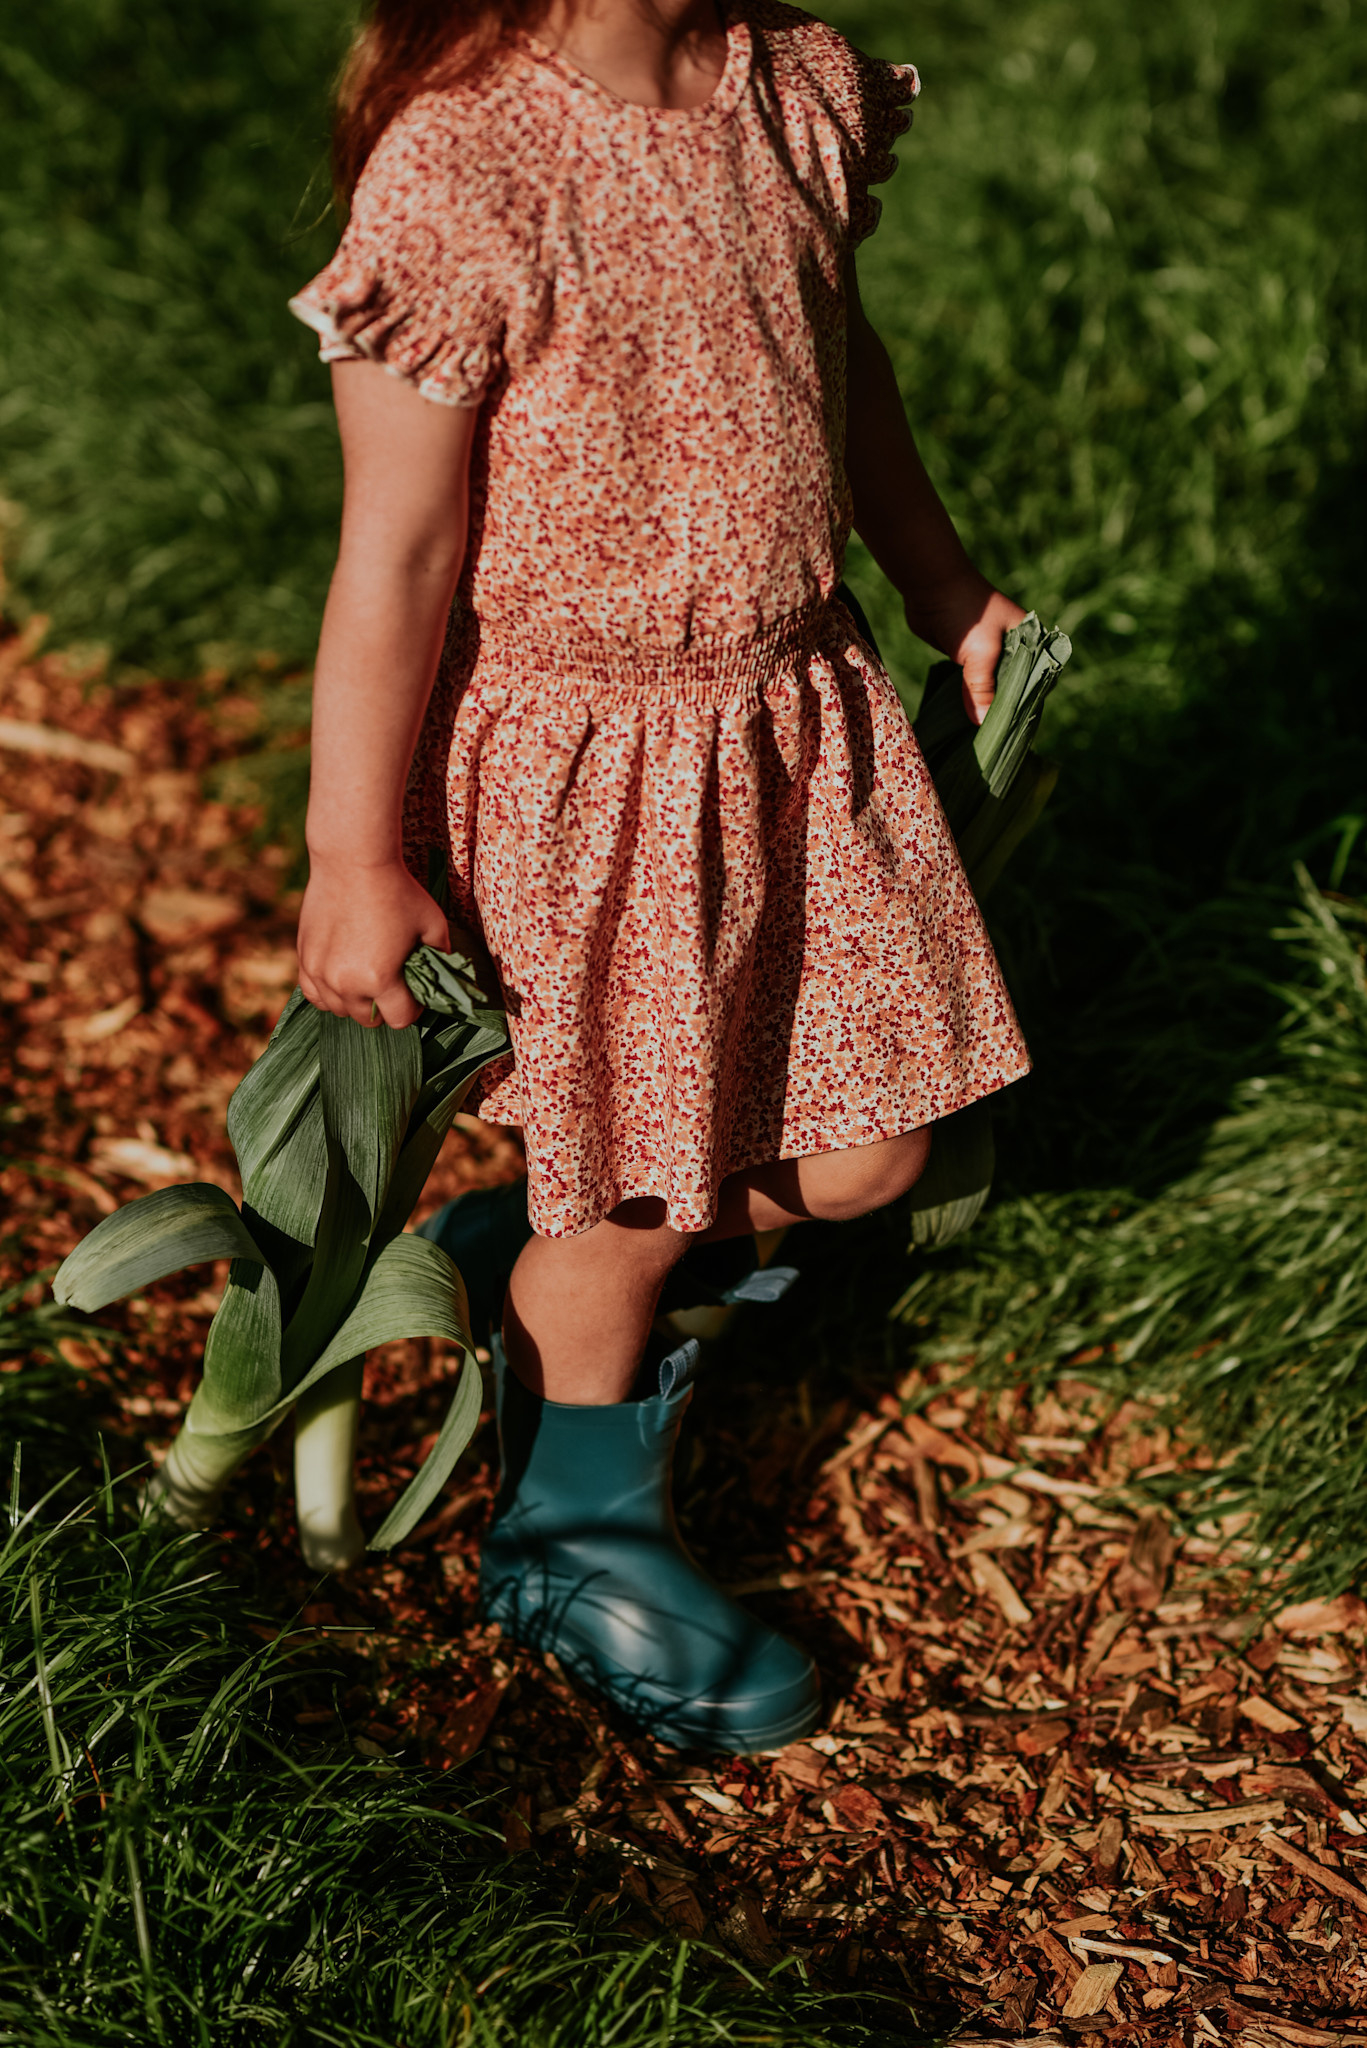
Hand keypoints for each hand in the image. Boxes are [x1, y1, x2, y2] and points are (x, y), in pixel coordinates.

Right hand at [297, 858, 450, 1028]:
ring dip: (356, 1001)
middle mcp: (346, 983)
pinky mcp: (304, 959)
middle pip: (369, 1020)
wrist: (352, 861)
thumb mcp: (433, 924)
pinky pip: (313, 995)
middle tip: (392, 981)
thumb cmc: (397, 891)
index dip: (412, 1008)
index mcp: (380, 979)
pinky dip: (329, 993)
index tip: (414, 991)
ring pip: (340, 1010)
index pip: (400, 1020)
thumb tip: (440, 977)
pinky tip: (342, 977)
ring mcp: (320, 973)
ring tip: (367, 976)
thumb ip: (440, 957)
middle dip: (385, 1006)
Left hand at [905, 576, 1027, 726]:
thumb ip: (983, 688)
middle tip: (998, 741)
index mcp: (1030, 641)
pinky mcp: (969, 658)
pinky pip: (973, 685)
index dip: (1028, 705)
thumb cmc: (966, 613)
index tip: (1019, 733)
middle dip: (1006, 711)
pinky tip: (967, 720)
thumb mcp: (981, 653)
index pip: (1037, 681)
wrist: (931, 586)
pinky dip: (971, 700)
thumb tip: (983, 723)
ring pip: (993, 688)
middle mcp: (1015, 648)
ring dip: (987, 708)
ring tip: (983, 736)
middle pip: (1015, 688)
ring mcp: (990, 653)